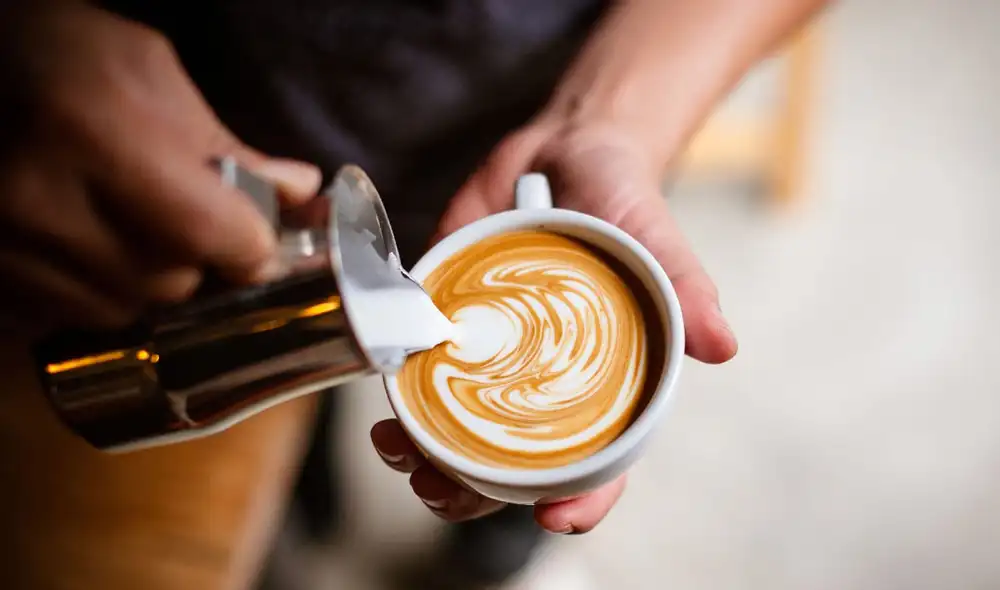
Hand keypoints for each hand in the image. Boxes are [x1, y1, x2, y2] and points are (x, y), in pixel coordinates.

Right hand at [0, 3, 319, 331]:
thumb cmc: (51, 50)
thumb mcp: (145, 70)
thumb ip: (225, 142)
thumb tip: (296, 192)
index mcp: (97, 133)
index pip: (210, 234)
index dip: (252, 246)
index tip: (259, 239)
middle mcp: (40, 200)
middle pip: (170, 283)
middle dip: (200, 261)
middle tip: (192, 222)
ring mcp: (4, 247)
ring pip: (123, 310)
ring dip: (148, 282)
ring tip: (134, 228)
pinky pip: (68, 318)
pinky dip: (96, 292)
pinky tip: (90, 246)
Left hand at [371, 118, 737, 532]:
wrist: (561, 147)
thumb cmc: (622, 199)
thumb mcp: (655, 234)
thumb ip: (683, 285)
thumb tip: (723, 345)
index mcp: (603, 382)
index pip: (599, 462)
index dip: (582, 500)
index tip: (554, 518)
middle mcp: (543, 383)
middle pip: (511, 466)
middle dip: (473, 493)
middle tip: (440, 488)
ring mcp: (493, 357)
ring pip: (456, 433)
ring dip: (424, 457)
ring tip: (398, 450)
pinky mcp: (450, 323)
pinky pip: (422, 373)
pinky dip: (400, 396)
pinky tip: (383, 404)